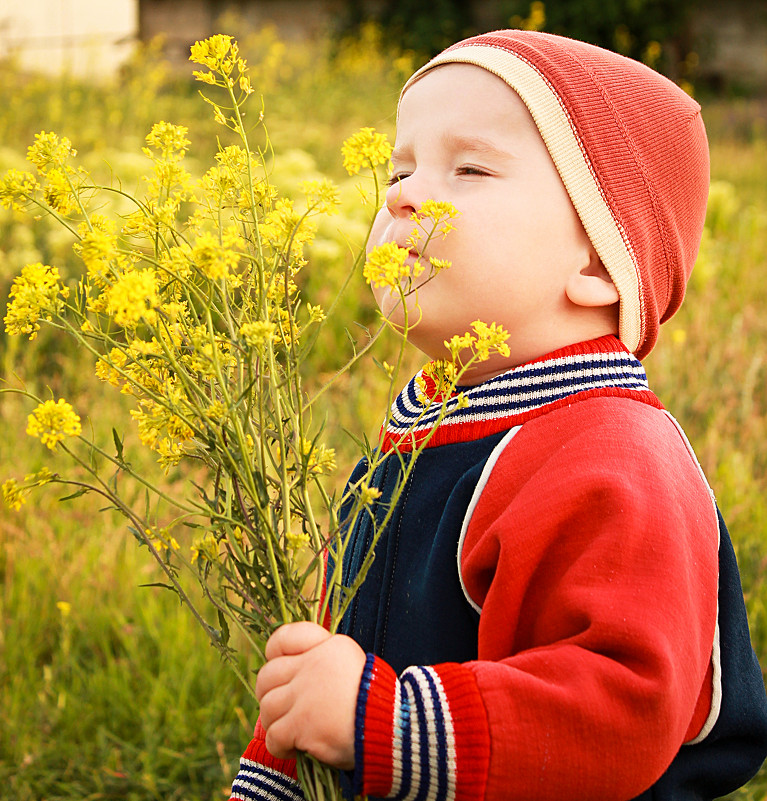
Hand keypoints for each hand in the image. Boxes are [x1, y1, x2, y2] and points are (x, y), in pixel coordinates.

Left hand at [256, 621, 366, 769]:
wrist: (391, 727)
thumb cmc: (377, 700)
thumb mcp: (354, 665)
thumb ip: (325, 661)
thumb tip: (297, 671)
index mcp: (327, 647)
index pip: (283, 639)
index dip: (274, 655)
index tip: (282, 672)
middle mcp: (312, 664)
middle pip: (267, 676)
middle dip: (269, 694)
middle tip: (282, 709)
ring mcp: (304, 694)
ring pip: (267, 707)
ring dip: (274, 723)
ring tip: (289, 732)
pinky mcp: (301, 724)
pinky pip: (273, 736)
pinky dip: (279, 746)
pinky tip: (293, 749)